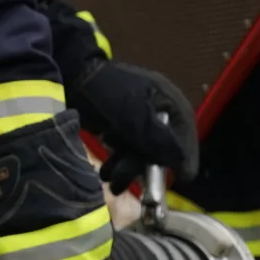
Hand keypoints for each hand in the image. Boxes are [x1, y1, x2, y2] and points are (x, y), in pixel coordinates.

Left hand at [67, 59, 198, 186]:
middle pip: (161, 150)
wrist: (73, 76)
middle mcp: (160, 114)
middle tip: (125, 184)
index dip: (183, 160)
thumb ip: (160, 140)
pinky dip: (117, 162)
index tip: (181, 179)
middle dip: (143, 168)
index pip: (185, 138)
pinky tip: (106, 171)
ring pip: (141, 153)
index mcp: (171, 104)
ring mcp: (140, 121)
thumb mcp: (135, 116)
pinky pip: (126, 150)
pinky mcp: (121, 127)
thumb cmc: (108, 91)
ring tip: (109, 179)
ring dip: (126, 169)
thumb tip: (185, 165)